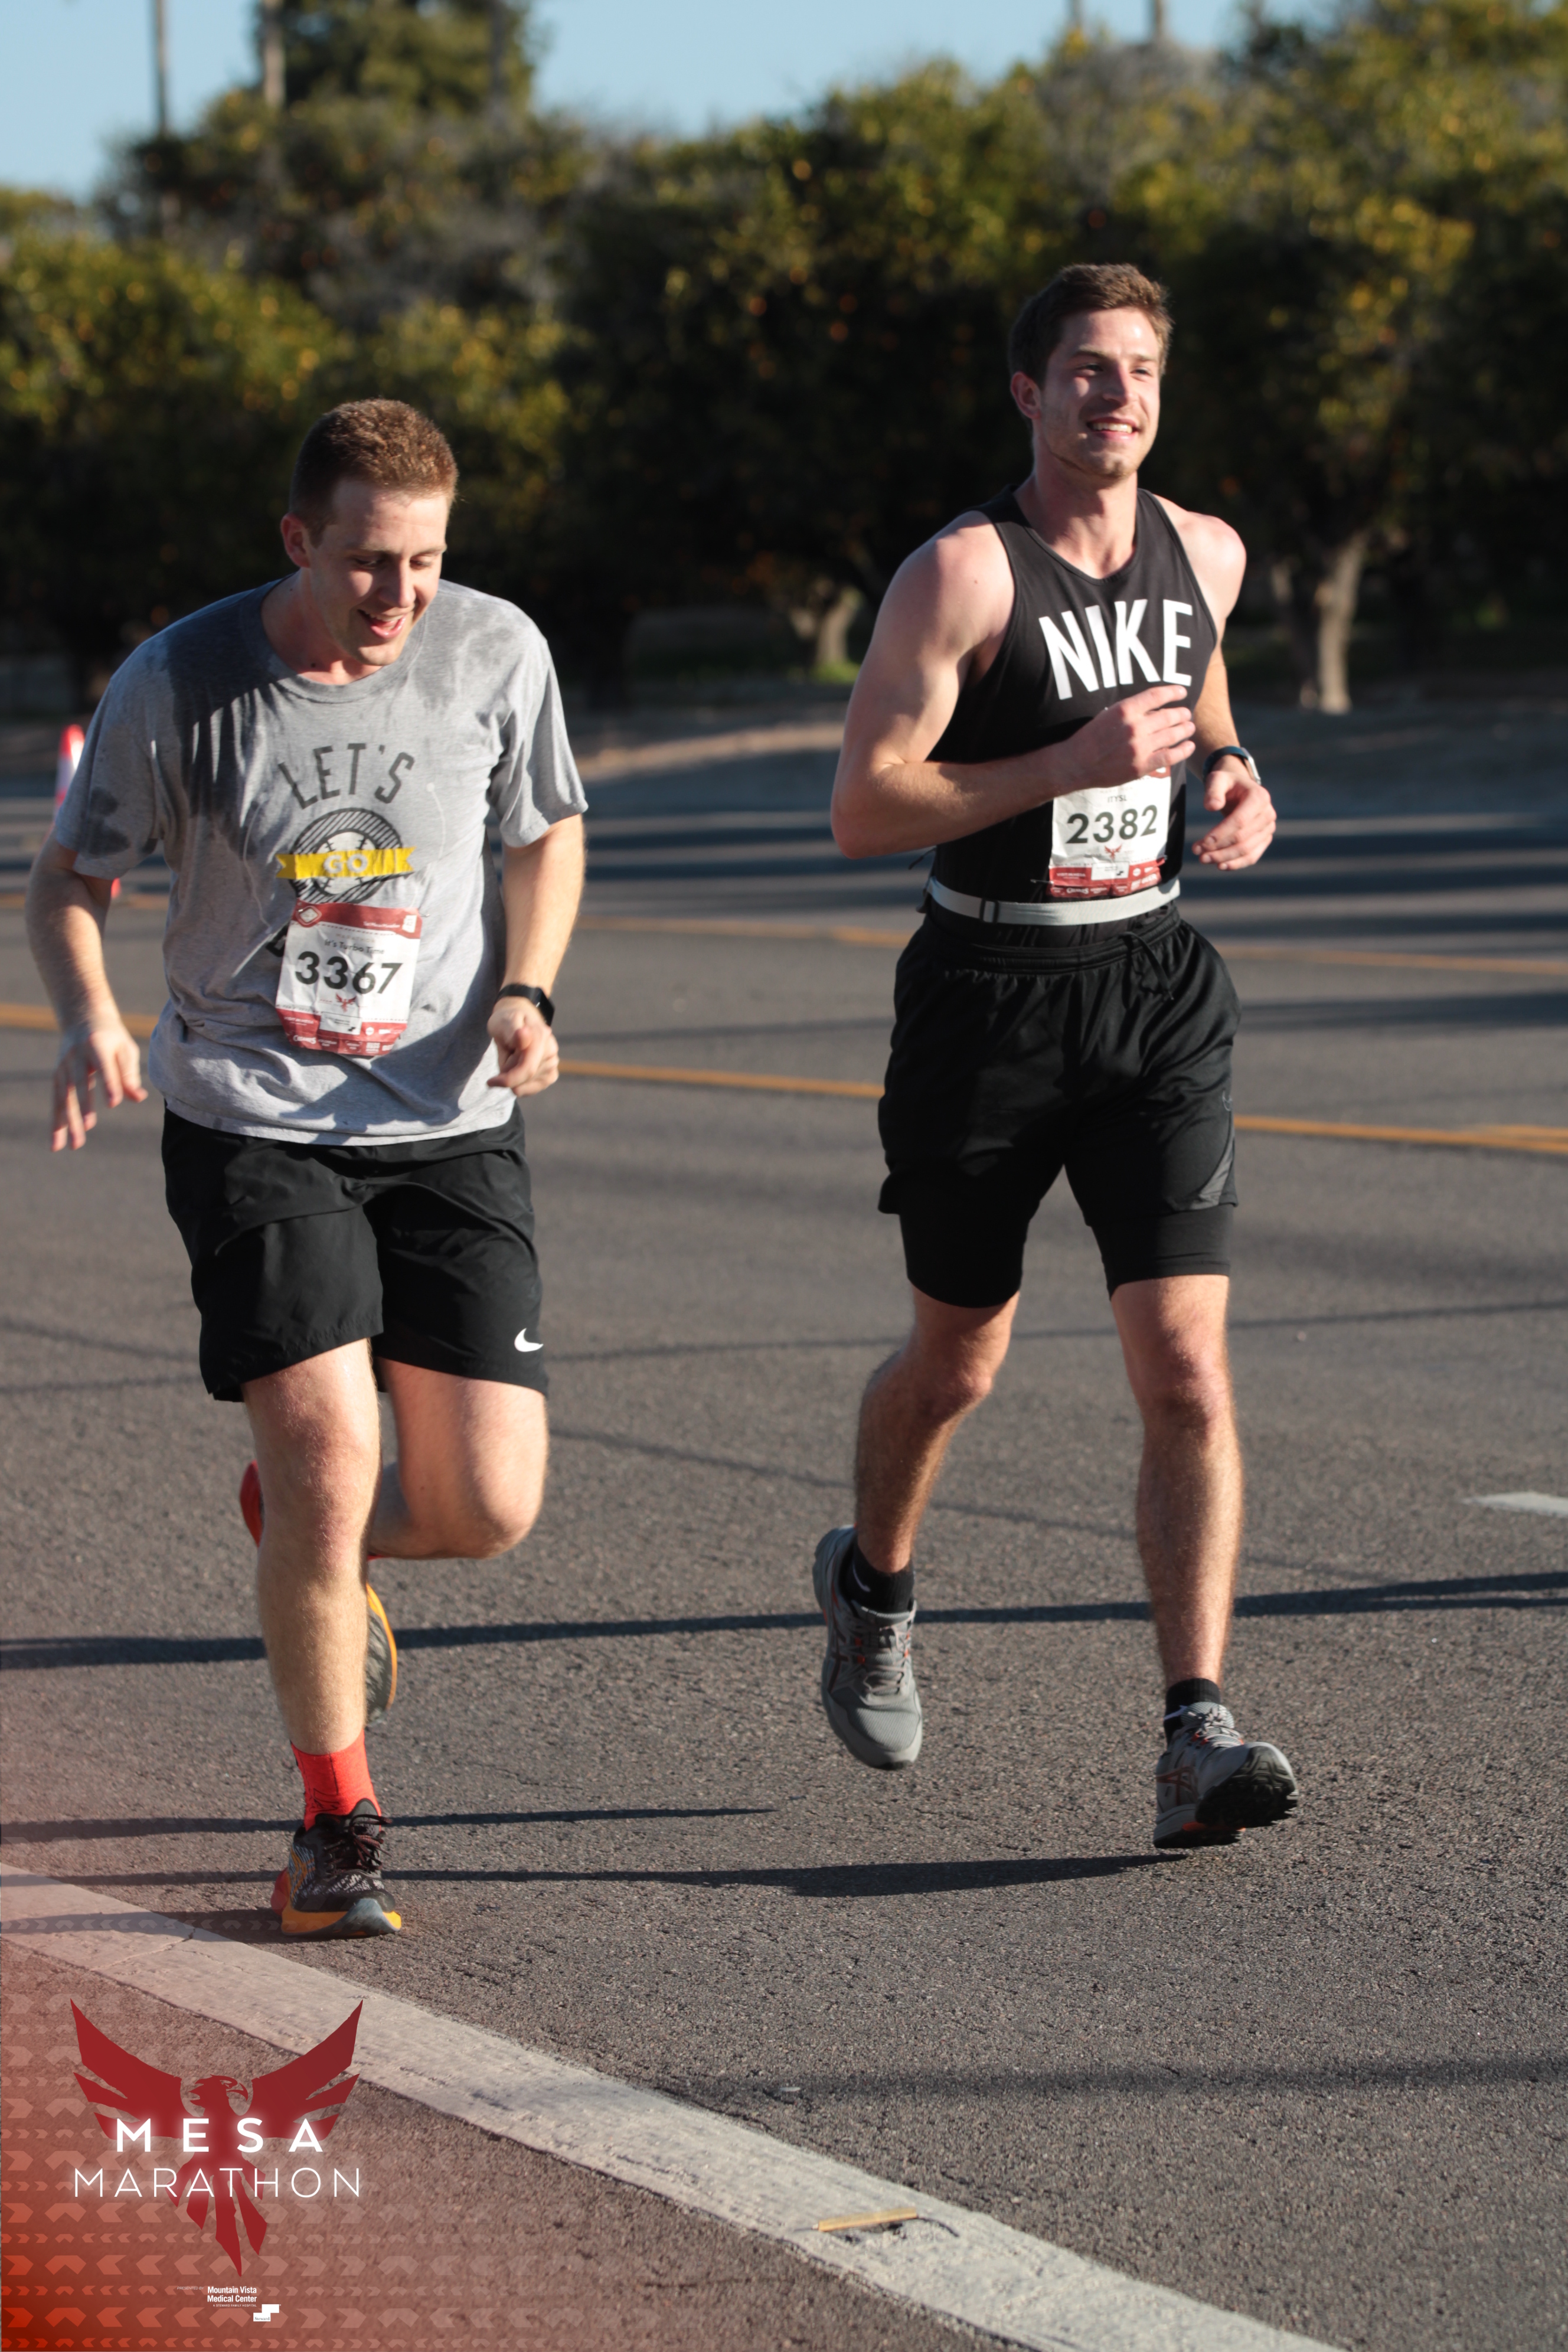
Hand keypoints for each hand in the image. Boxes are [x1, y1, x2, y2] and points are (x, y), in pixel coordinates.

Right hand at [51, 1016, 147, 1151]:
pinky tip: (56, 1143)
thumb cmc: (112, 1038)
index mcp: (98, 1045)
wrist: (83, 1017)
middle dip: (83, 1108)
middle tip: (88, 1130)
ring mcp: (63, 1067)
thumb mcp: (125, 1049)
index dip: (109, 1083)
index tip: (113, 1102)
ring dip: (67, 1122)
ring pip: (63, 1097)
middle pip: (79, 1084)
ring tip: (72, 1146)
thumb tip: (138, 1098)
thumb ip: (129, 1073)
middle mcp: (76, 1056)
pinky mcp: (56, 1077)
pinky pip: (55, 1102)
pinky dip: (56, 1123)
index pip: (104, 1067)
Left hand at [487, 997, 558, 1096]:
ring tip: (512, 1059)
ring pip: (530, 1083)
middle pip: (526, 1077)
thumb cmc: (506, 1022)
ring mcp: (553, 1061)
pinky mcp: (551, 1072)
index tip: (490, 1081)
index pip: (527, 1068)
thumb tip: (524, 1035)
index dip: (507, 1079)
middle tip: (503, 1059)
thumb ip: (512, 1031)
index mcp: (539, 1034)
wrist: (517, 1021)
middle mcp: (551, 1048)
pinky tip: (517, 1076)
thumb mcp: (503, 1023)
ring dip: (516, 1078)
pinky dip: (524, 1086)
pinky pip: (538, 1087)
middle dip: (509, 1074)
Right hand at [1052, 684, 1196, 797]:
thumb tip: (1156, 708)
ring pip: (1173, 734)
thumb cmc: (1090, 738)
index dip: (1173, 692)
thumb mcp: (1108, 715)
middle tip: (1187, 714)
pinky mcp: (1141, 765)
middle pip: (1169, 716)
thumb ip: (1131, 712)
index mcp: (1125, 710)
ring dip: (1185, 729)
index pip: (1157, 695)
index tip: (1182, 692)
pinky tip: (1189, 746)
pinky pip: (1170, 756)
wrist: (1076, 763)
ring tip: (1190, 727)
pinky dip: (1183, 750)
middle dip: (1182, 714)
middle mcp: (1135, 727)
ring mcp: (1139, 747)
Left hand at [1192, 761, 1276, 869]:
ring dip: (1224, 858)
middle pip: (1242, 838)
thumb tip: (1212, 806)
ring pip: (1247, 850)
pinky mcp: (1264, 839)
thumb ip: (1213, 790)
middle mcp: (1268, 813)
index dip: (1221, 834)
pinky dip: (1236, 863)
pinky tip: (1220, 866)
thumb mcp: (1217, 779)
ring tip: (1204, 859)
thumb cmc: (1227, 784)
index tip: (1202, 842)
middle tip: (1197, 853)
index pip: (1240, 821)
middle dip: (1218, 848)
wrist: (1240, 790)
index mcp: (1259, 797)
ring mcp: (1268, 828)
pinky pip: (1252, 856)